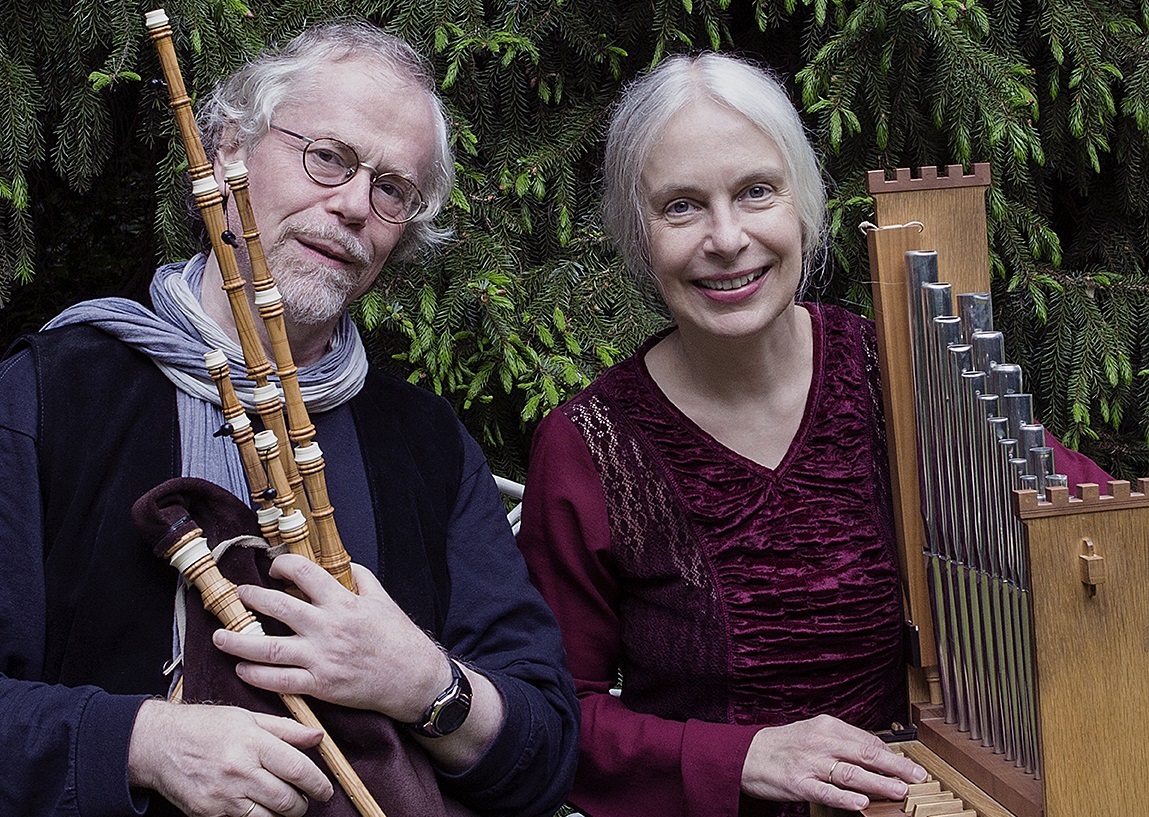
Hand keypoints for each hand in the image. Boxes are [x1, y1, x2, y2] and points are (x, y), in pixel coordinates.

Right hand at [128, 698, 332, 816]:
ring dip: (283, 815)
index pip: (298, 769)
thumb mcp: (246, 717)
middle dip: (302, 804)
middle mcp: (240, 770)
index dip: (319, 783)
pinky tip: (261, 809)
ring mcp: (223, 795)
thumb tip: (318, 737)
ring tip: (285, 805)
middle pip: (286, 799)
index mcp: (253, 743)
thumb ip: (285, 729)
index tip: (326, 790)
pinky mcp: (209, 813)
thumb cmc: (205, 726)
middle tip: (305, 799)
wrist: (158, 744)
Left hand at [212, 555, 448, 721]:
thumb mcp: (384, 601)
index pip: (304, 573)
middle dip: (252, 598)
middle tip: (239, 595)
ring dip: (238, 642)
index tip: (274, 568)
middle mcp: (328, 627)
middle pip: (278, 607)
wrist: (414, 680)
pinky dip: (257, 676)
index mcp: (343, 602)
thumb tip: (345, 566)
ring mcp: (321, 658)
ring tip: (219, 636)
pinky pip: (280, 681)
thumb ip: (362, 580)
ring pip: (268, 649)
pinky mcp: (320, 685)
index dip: (283, 566)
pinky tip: (242, 670)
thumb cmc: (400, 640)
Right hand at [740, 714, 926, 810]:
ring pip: (851, 773)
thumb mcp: (813, 732)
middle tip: (917, 776)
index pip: (867, 740)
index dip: (893, 753)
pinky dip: (846, 798)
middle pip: (866, 754)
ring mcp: (810, 763)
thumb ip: (843, 740)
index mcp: (827, 726)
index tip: (910, 764)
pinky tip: (863, 803)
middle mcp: (821, 742)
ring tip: (899, 790)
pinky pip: (826, 792)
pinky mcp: (799, 783)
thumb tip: (876, 752)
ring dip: (879, 782)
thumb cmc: (783, 744)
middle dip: (896, 766)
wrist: (746, 754)